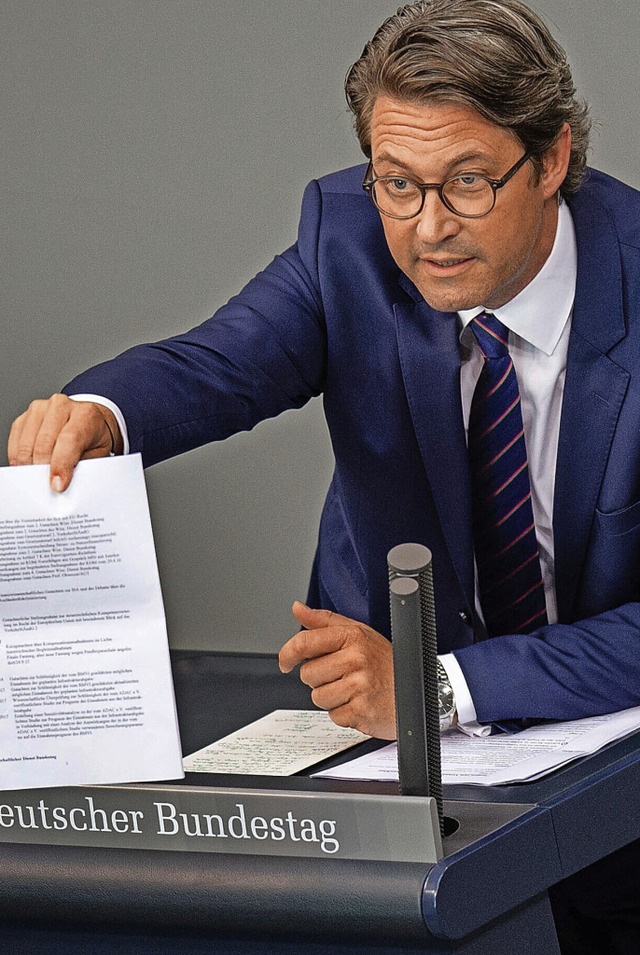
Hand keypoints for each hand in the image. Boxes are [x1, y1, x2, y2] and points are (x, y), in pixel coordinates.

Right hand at [8, 394, 121, 491]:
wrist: (90, 421)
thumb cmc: (95, 439)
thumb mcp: (100, 454)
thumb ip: (85, 467)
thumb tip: (64, 483)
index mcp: (86, 414)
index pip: (69, 440)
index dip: (61, 465)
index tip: (57, 486)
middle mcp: (62, 406)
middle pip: (44, 443)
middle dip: (43, 470)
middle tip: (46, 487)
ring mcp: (41, 408)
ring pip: (27, 444)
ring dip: (30, 466)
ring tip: (39, 478)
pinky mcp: (25, 416)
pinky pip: (15, 442)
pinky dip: (19, 459)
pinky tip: (29, 467)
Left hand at [279, 601, 395, 738]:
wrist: (418, 691)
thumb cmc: (387, 663)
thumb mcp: (359, 633)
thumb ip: (325, 621)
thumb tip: (298, 609)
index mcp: (352, 637)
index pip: (305, 642)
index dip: (288, 653)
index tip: (286, 662)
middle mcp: (356, 659)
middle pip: (308, 674)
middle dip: (320, 678)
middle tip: (343, 676)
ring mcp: (359, 686)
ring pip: (318, 697)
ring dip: (332, 698)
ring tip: (353, 690)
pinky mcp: (361, 711)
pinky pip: (333, 716)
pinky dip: (344, 714)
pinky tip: (359, 703)